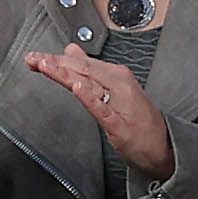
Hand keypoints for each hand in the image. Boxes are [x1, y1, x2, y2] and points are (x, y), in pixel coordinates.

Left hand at [21, 37, 176, 178]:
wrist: (163, 146)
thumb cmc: (139, 120)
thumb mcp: (113, 90)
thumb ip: (89, 71)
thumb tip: (70, 52)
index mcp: (115, 75)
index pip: (81, 63)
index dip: (56, 59)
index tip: (36, 57)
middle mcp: (118, 84)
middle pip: (81, 70)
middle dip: (55, 63)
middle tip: (34, 59)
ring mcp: (119, 103)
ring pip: (88, 84)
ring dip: (65, 73)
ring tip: (47, 65)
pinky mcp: (119, 123)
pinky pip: (101, 108)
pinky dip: (88, 97)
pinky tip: (77, 88)